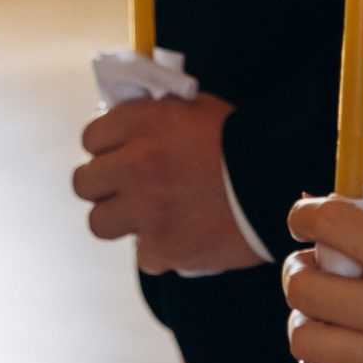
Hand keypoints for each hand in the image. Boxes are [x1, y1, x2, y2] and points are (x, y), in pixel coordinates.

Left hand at [72, 91, 265, 274]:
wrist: (278, 179)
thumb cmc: (240, 141)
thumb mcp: (193, 108)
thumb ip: (153, 116)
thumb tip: (122, 125)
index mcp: (142, 123)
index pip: (90, 138)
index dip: (105, 148)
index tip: (119, 155)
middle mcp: (136, 165)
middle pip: (84, 183)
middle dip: (103, 185)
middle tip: (127, 188)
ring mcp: (146, 210)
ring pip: (99, 223)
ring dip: (121, 220)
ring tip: (149, 216)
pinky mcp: (162, 248)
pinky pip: (143, 254)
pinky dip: (160, 249)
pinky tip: (182, 236)